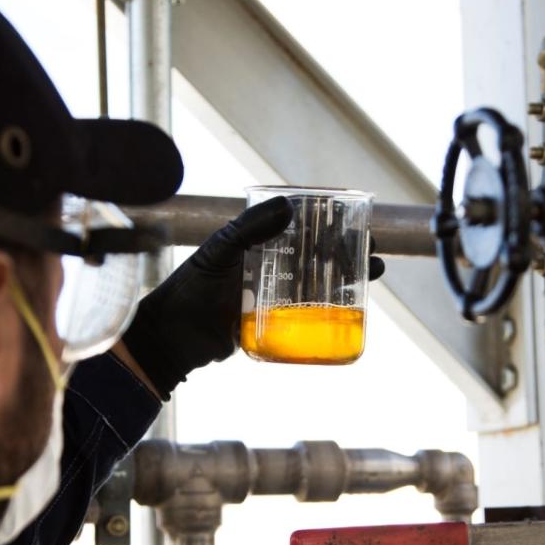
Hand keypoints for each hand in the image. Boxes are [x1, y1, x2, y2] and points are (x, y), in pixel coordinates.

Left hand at [121, 197, 385, 398]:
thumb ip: (249, 228)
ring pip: (319, 289)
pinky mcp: (271, 326)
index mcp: (258, 244)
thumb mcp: (218, 251)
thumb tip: (289, 206)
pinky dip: (330, 319)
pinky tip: (351, 317)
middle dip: (350, 256)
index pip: (303, 229)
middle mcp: (268, 268)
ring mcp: (271, 298)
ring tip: (371, 281)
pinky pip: (306, 321)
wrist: (169, 338)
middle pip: (319, 259)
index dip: (333, 225)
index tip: (359, 223)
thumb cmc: (187, 289)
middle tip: (375, 257)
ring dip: (348, 285)